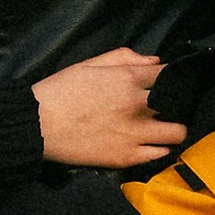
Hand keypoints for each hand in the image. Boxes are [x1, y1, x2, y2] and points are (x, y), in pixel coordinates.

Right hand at [34, 48, 186, 169]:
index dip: (172, 78)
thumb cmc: (60, 91)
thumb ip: (124, 58)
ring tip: (164, 129)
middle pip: (177, 104)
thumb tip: (154, 60)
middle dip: (175, 103)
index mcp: (126, 79)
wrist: (36, 125)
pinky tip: (152, 145)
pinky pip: (159, 155)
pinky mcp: (126, 157)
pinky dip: (159, 149)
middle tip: (168, 107)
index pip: (168, 75)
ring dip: (174, 129)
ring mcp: (133, 133)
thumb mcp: (89, 65)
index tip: (169, 83)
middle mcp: (136, 105)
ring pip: (177, 133)